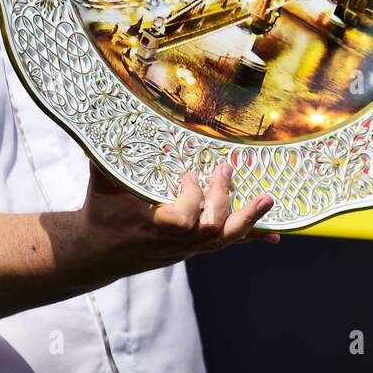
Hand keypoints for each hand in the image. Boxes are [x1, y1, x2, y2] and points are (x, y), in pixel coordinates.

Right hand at [79, 160, 278, 277]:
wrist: (98, 253)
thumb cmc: (102, 212)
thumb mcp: (102, 183)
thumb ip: (107, 155)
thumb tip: (108, 118)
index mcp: (150, 225)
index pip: (182, 220)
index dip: (192, 199)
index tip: (189, 175)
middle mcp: (172, 242)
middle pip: (209, 228)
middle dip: (222, 198)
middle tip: (225, 170)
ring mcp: (186, 248)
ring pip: (222, 239)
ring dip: (248, 218)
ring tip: (268, 199)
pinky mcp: (195, 249)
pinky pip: (226, 244)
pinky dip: (251, 236)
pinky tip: (275, 235)